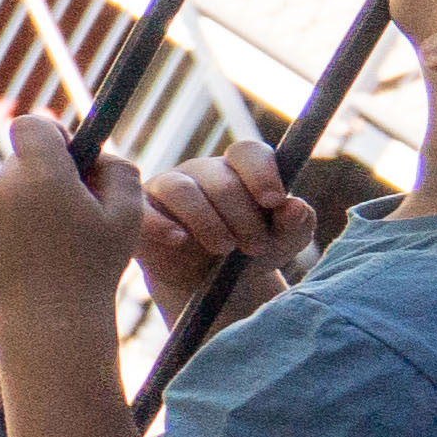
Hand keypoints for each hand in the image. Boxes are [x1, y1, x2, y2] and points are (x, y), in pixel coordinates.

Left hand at [0, 111, 144, 304]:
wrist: (48, 314)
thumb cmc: (95, 264)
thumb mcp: (128, 215)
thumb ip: (119, 169)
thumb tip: (94, 151)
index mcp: (41, 176)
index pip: (32, 124)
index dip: (53, 132)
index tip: (69, 154)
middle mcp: (3, 185)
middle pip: (25, 154)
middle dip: (49, 169)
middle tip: (75, 203)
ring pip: (11, 179)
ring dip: (32, 192)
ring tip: (56, 232)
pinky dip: (13, 211)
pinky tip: (34, 242)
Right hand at [131, 135, 316, 323]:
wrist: (209, 284)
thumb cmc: (250, 253)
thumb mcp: (285, 242)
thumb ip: (297, 223)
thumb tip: (294, 205)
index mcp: (240, 170)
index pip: (248, 152)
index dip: (262, 173)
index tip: (273, 201)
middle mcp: (202, 172)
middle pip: (220, 178)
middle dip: (243, 216)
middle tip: (254, 247)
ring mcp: (167, 188)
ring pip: (181, 188)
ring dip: (207, 221)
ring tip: (224, 248)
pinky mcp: (140, 212)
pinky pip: (142, 209)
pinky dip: (160, 223)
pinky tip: (179, 240)